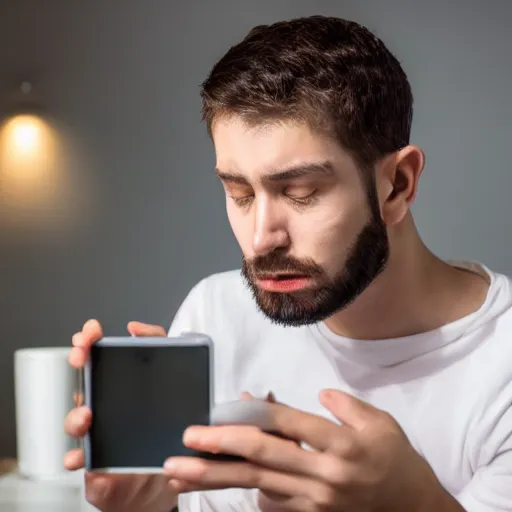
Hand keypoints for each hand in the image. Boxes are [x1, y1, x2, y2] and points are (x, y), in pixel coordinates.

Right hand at [64, 319, 175, 511]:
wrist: (165, 479)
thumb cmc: (169, 431)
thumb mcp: (178, 389)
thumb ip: (167, 355)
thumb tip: (140, 331)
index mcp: (126, 385)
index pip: (106, 355)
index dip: (94, 340)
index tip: (91, 330)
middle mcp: (108, 404)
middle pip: (88, 378)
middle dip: (80, 360)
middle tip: (81, 355)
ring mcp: (100, 432)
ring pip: (79, 418)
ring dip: (76, 415)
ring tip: (86, 417)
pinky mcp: (97, 460)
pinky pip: (82, 458)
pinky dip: (77, 457)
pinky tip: (78, 458)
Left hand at [163, 390, 456, 511]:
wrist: (414, 511)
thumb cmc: (396, 461)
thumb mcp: (379, 422)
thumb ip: (344, 404)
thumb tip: (314, 395)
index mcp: (341, 443)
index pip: (287, 424)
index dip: (248, 415)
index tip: (218, 411)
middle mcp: (325, 474)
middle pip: (263, 458)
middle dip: (219, 449)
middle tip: (185, 442)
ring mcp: (316, 502)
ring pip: (260, 485)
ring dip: (220, 477)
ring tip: (183, 473)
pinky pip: (272, 505)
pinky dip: (250, 491)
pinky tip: (224, 482)